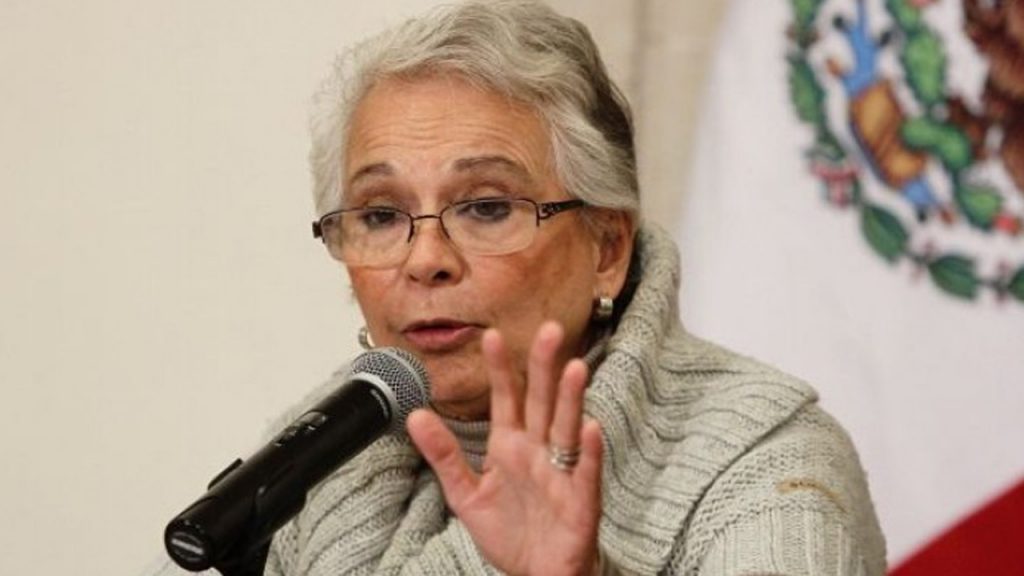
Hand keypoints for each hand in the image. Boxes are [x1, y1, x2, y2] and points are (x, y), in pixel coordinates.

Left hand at [407, 321, 602, 575]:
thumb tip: (415, 416)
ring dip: (572, 399)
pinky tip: (588, 429)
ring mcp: (562, 473)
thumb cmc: (511, 534)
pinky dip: (588, 452)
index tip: (492, 336)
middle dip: (545, 367)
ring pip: (567, 428)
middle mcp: (538, 452)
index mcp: (510, 446)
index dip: (500, 368)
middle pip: (542, 401)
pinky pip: (585, 472)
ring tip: (575, 369)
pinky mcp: (580, 501)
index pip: (506, 398)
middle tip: (550, 331)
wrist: (538, 575)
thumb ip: (443, 455)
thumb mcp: (466, 494)